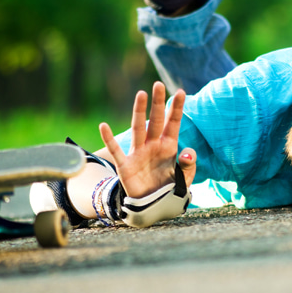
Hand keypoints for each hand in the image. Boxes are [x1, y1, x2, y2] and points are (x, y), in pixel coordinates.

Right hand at [98, 82, 196, 197]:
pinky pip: (116, 150)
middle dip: (158, 103)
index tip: (182, 92)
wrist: (152, 207)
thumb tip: (188, 151)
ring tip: (141, 95)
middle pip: (155, 120)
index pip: (173, 123)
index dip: (177, 109)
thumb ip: (188, 164)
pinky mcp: (126, 165)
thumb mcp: (184, 179)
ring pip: (138, 129)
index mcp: (168, 146)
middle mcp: (153, 145)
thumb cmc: (168, 189)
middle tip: (159, 84)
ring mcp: (138, 153)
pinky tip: (104, 126)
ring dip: (139, 112)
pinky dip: (109, 139)